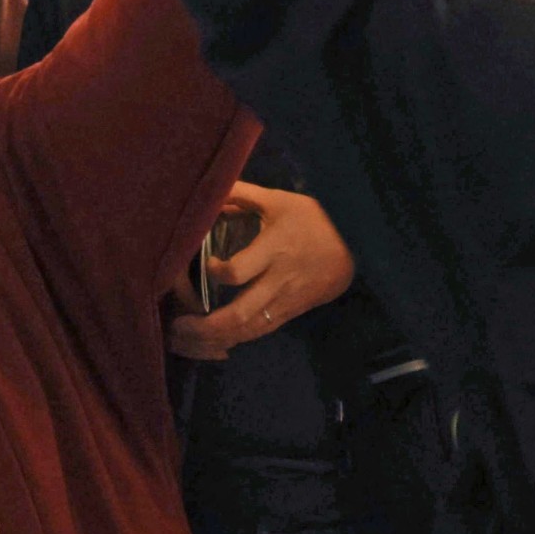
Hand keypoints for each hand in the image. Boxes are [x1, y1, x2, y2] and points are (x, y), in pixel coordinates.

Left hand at [168, 184, 356, 361]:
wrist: (357, 246)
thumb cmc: (314, 220)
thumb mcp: (280, 201)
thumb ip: (244, 195)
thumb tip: (212, 189)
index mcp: (274, 250)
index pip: (239, 272)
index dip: (216, 272)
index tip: (206, 264)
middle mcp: (278, 281)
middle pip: (240, 315)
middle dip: (205, 326)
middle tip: (177, 326)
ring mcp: (285, 301)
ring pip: (248, 331)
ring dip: (214, 340)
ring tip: (186, 340)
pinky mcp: (291, 313)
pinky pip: (260, 333)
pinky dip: (234, 341)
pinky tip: (213, 344)